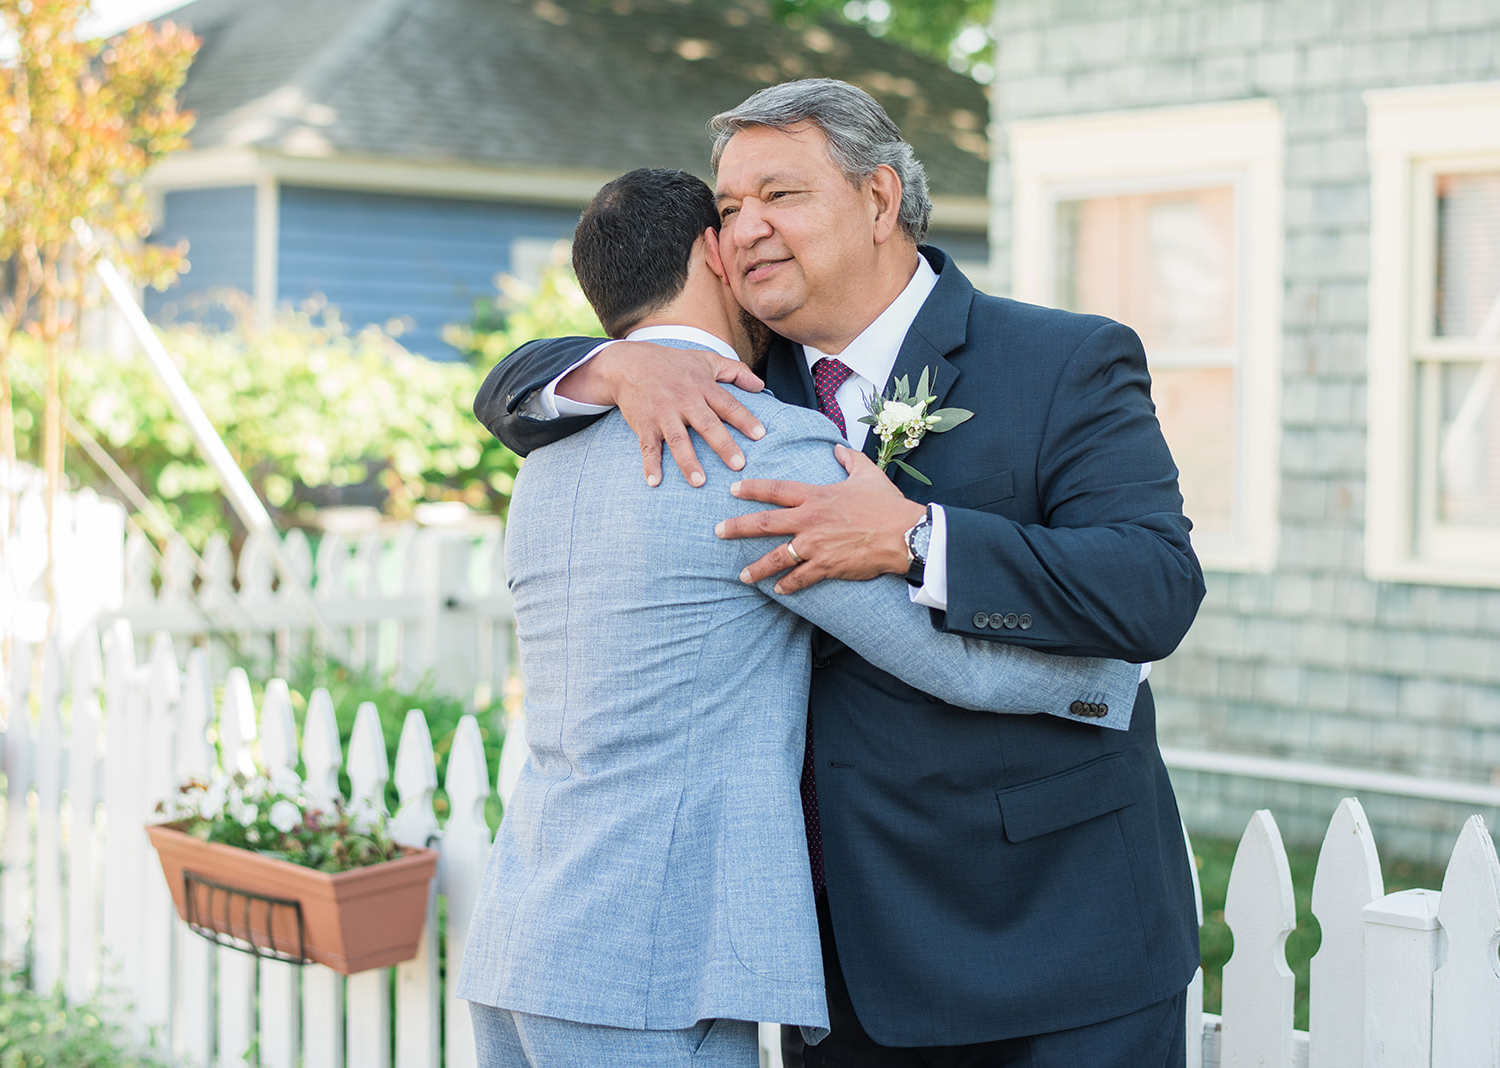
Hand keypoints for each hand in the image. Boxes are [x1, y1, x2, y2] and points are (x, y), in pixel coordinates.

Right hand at [567, 342, 765, 486]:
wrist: (630, 363)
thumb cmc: (673, 364)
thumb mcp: (706, 360)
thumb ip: (735, 371)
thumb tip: (761, 385)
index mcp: (703, 387)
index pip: (728, 404)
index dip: (744, 419)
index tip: (760, 435)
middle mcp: (685, 401)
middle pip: (707, 424)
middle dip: (723, 445)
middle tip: (738, 464)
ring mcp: (663, 414)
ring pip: (678, 440)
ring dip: (688, 461)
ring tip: (700, 482)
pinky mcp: (644, 424)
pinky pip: (648, 447)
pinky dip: (650, 464)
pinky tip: (655, 482)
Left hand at [715, 446, 926, 592]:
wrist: (904, 534)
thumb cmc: (887, 504)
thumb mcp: (868, 474)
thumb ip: (849, 459)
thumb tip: (838, 448)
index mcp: (816, 496)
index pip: (776, 490)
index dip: (751, 489)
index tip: (733, 490)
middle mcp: (810, 520)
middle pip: (765, 523)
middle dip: (737, 528)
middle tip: (718, 532)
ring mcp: (816, 545)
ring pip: (776, 557)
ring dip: (756, 568)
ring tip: (742, 576)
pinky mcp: (826, 566)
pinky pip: (800, 578)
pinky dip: (788, 585)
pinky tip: (778, 590)